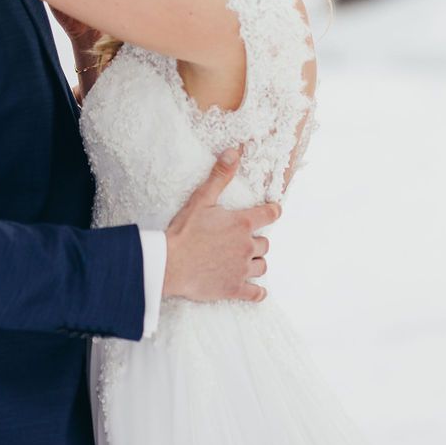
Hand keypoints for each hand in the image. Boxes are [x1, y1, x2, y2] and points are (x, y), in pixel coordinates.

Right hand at [162, 148, 280, 303]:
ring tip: (248, 260)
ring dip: (257, 262)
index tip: (275, 210)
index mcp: (241, 223)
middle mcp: (246, 246)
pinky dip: (258, 292)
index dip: (273, 211)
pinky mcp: (234, 288)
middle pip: (265, 243)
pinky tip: (258, 291)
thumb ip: (220, 176)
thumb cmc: (184, 231)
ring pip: (262, 265)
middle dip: (257, 240)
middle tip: (246, 239)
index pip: (268, 215)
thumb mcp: (201, 198)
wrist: (170, 264)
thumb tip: (234, 152)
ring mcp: (242, 269)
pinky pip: (254, 292)